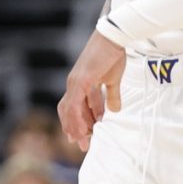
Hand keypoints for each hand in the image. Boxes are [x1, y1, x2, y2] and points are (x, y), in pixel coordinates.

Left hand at [58, 31, 125, 152]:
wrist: (113, 38)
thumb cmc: (113, 55)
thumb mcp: (113, 80)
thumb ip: (112, 96)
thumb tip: (114, 111)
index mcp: (79, 83)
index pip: (73, 107)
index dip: (76, 123)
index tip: (82, 137)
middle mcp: (73, 84)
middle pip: (68, 111)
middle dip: (75, 129)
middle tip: (82, 145)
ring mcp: (75, 82)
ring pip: (69, 110)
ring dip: (76, 127)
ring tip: (83, 141)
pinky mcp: (81, 80)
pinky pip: (75, 103)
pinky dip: (77, 117)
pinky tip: (83, 128)